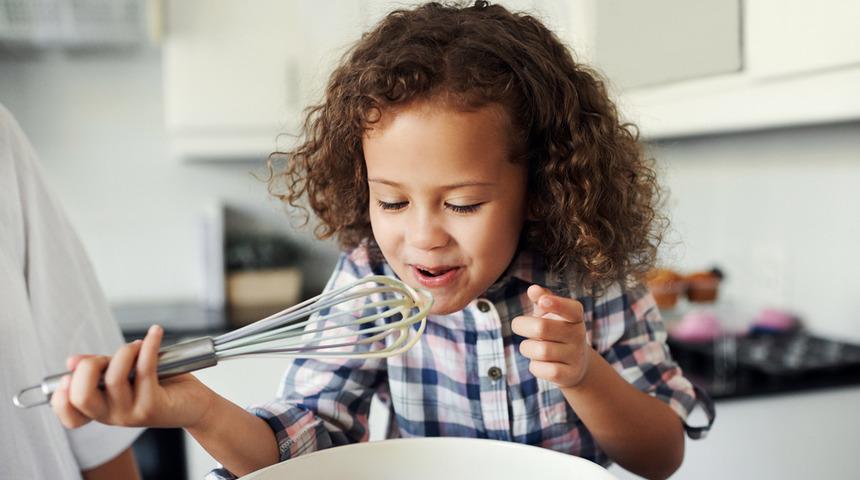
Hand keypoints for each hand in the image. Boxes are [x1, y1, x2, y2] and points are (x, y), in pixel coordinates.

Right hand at [51, 325, 211, 429]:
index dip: (61, 397)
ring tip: (138, 344)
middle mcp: (112, 416)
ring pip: (114, 378)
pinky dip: (149, 345)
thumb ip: (100, 369)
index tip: (69, 376)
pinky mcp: (153, 405)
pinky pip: (145, 369)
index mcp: (101, 411)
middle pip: (82, 396)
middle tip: (107, 356)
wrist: (196, 403)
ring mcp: (131, 413)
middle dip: (89, 366)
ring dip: (125, 352)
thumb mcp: (125, 375)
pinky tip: (155, 332)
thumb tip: (72, 362)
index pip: (70, 416)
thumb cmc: (160, 385)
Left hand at [511, 285, 590, 387]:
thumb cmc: (556, 332)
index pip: (571, 309)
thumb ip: (542, 299)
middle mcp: (578, 335)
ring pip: (540, 351)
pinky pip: (542, 369)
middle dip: (522, 325)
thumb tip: (533, 289)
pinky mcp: (569, 375)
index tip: (542, 301)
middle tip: (517, 325)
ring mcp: (575, 356)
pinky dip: (534, 366)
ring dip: (527, 348)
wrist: (576, 365)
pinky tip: (539, 363)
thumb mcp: (550, 314)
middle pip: (542, 328)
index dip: (557, 304)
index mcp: (575, 317)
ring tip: (531, 347)